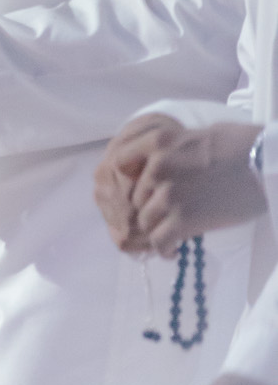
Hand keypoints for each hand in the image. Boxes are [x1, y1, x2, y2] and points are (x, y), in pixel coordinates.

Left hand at [106, 115, 265, 256]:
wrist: (267, 165)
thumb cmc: (243, 145)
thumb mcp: (198, 134)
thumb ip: (174, 147)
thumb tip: (164, 157)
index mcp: (159, 142)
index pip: (122, 161)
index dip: (130, 177)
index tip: (142, 187)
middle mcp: (157, 168)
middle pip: (136, 197)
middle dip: (149, 207)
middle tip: (164, 217)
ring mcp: (168, 196)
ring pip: (145, 221)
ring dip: (157, 230)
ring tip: (170, 236)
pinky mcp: (183, 221)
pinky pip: (160, 241)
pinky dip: (165, 249)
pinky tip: (173, 250)